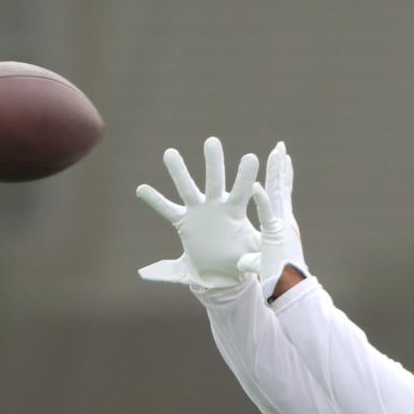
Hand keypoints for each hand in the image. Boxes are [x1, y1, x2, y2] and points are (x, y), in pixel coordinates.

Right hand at [137, 136, 259, 289]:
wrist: (223, 271)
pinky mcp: (184, 222)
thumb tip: (271, 265)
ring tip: (170, 152)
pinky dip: (155, 201)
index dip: (245, 176)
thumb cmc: (241, 259)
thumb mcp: (252, 256)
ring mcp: (198, 211)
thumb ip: (258, 255)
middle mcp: (215, 205)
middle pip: (214, 180)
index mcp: (235, 211)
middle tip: (212, 141)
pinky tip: (142, 189)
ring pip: (187, 188)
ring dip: (179, 172)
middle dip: (213, 162)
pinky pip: (167, 210)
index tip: (251, 157)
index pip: (242, 190)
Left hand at [236, 141, 308, 297]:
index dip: (281, 178)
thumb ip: (252, 258)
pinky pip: (267, 214)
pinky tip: (257, 186)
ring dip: (277, 172)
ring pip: (279, 193)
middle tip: (280, 147)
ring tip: (277, 152)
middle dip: (281, 167)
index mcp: (279, 224)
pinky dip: (262, 201)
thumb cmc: (277, 278)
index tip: (282, 161)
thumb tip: (243, 263)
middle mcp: (283, 221)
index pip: (280, 196)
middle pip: (282, 188)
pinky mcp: (275, 235)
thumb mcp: (260, 262)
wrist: (287, 289)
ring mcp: (281, 225)